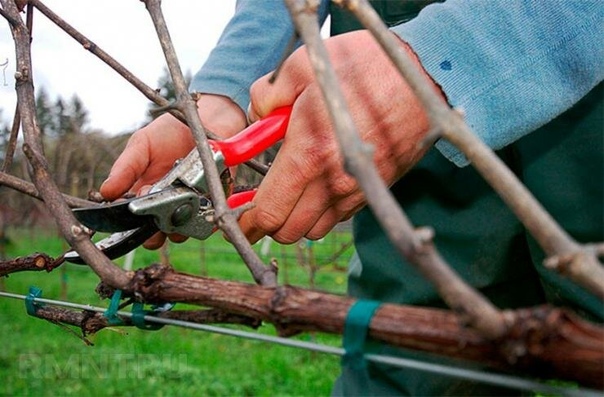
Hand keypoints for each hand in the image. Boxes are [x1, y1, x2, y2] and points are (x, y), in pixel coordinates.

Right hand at [100, 94, 245, 248]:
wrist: (206, 121)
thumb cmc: (170, 133)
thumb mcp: (142, 144)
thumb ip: (126, 168)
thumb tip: (105, 191)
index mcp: (143, 196)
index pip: (132, 223)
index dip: (131, 221)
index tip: (136, 204)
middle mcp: (165, 207)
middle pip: (155, 236)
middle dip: (154, 231)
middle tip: (160, 206)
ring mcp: (189, 208)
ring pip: (181, 233)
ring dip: (180, 223)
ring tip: (184, 197)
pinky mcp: (213, 205)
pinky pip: (208, 223)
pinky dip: (204, 215)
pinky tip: (203, 195)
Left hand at [241, 30, 442, 243]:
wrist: (421, 77)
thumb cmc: (363, 68)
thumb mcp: (301, 68)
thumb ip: (266, 97)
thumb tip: (255, 117)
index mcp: (308, 155)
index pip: (269, 212)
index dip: (246, 220)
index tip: (236, 216)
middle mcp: (333, 183)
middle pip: (290, 231)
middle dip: (268, 222)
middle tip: (259, 202)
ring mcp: (357, 190)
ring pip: (315, 229)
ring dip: (297, 218)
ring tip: (291, 190)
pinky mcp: (373, 189)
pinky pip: (340, 216)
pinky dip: (323, 211)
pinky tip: (319, 183)